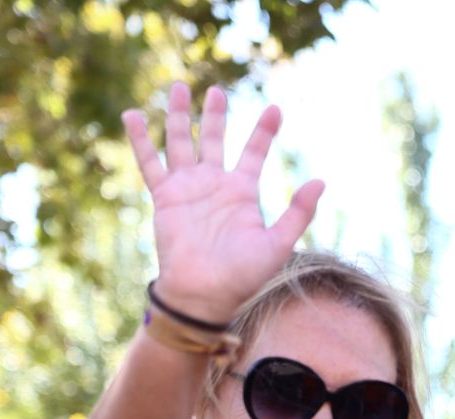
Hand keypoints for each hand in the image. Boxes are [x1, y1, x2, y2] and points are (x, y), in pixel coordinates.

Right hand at [121, 82, 324, 322]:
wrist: (204, 295)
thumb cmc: (243, 276)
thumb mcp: (278, 244)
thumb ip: (298, 212)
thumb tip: (321, 180)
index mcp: (242, 193)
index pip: (254, 152)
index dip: (264, 131)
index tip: (276, 108)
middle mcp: (214, 185)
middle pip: (215, 139)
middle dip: (215, 115)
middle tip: (217, 90)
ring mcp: (188, 188)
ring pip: (182, 142)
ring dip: (179, 116)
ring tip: (178, 88)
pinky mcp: (165, 197)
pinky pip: (150, 163)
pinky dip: (141, 139)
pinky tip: (133, 115)